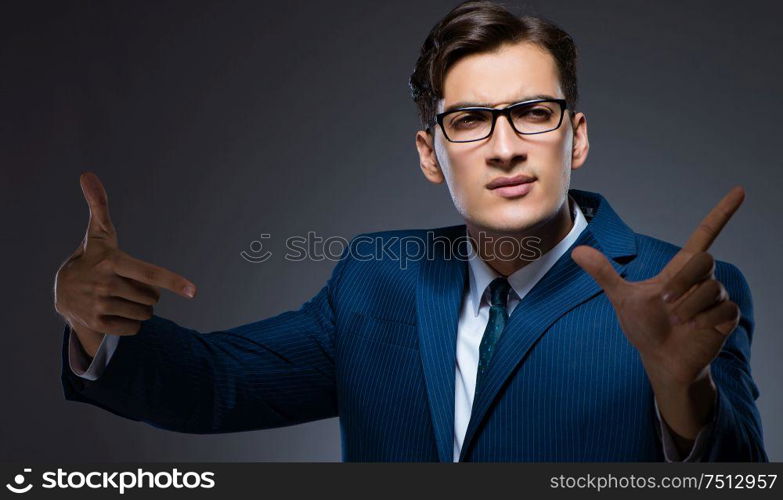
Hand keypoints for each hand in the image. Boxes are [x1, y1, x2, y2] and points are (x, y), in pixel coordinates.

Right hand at [54, 172, 196, 356]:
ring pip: (145, 314)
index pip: (150, 274)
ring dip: (141, 309)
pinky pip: (133, 329)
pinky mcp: (97, 324)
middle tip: (127, 284)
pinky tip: (116, 312)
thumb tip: (87, 173)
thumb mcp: (99, 234)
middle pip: (152, 297)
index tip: (194, 291)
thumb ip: (99, 205)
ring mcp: (101, 305)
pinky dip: (131, 324)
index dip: (174, 282)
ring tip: (121, 298)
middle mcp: (106, 285)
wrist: (61, 291)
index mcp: (113, 262)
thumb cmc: (90, 257)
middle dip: (148, 293)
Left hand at [571, 187, 744, 387]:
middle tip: (666, 303)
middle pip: (705, 259)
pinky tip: (694, 330)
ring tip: (677, 320)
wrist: (661, 360)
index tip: (739, 191)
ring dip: (689, 306)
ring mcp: (716, 297)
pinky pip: (723, 309)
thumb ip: (604, 273)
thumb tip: (576, 251)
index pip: (705, 234)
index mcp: (680, 269)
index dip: (721, 213)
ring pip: (712, 287)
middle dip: (683, 282)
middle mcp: (701, 279)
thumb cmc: (644, 328)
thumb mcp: (621, 298)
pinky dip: (704, 321)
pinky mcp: (726, 316)